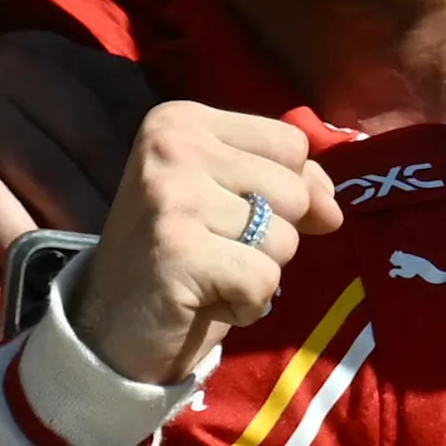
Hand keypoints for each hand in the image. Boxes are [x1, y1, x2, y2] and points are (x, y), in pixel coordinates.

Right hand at [0, 32, 156, 320]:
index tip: (167, 236)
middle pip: (49, 176)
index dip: (137, 193)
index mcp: (37, 63)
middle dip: (90, 230)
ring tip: (61, 292)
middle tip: (126, 276)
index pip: (100, 139)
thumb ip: (128, 96)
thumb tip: (187, 147)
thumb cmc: (21, 88)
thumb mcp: (74, 71)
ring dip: (25, 253)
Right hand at [69, 103, 340, 385]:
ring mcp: (171, 197)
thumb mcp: (232, 198)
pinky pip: (265, 279)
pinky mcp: (177, 250)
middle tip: (215, 249)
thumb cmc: (184, 253)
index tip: (237, 213)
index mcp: (182, 120)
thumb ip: (289, 183)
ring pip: (284, 238)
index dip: (288, 189)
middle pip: (294, 191)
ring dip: (259, 271)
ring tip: (207, 274)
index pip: (291, 144)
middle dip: (273, 235)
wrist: (113, 325)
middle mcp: (171, 147)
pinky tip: (204, 301)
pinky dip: (248, 305)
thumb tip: (332, 209)